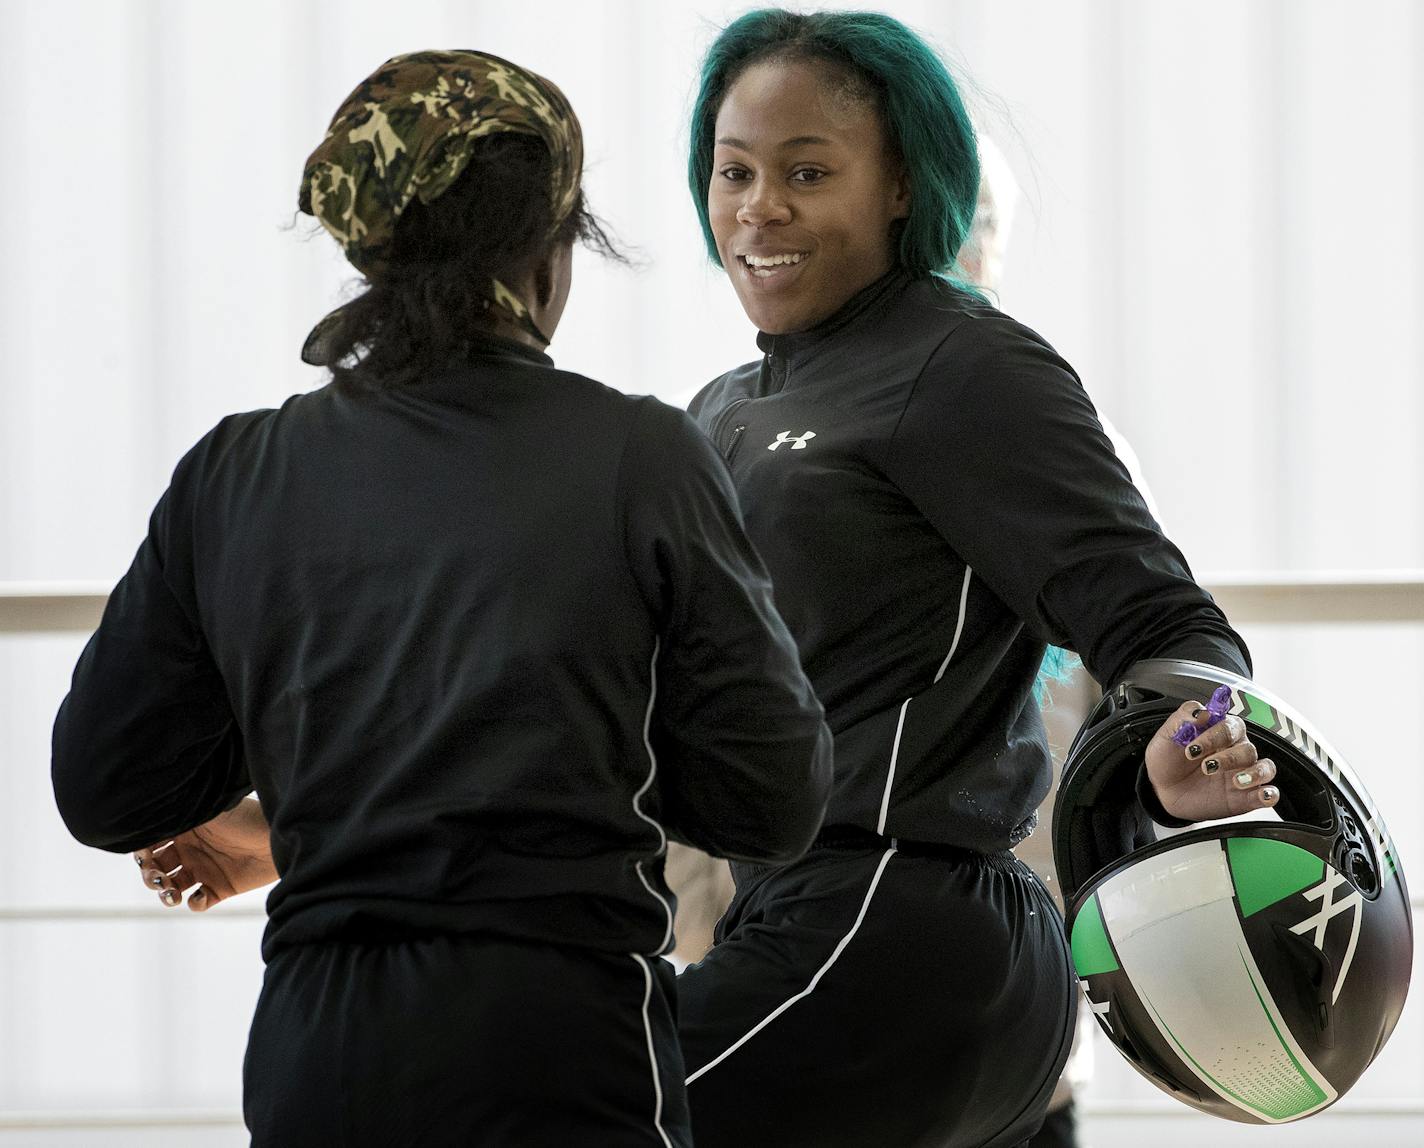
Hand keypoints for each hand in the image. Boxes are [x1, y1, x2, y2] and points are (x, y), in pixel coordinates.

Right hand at [134, 796, 276, 910]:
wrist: (279, 836)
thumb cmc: (245, 817)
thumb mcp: (208, 811)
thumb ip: (179, 814)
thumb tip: (148, 815)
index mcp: (184, 829)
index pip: (151, 843)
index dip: (142, 852)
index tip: (144, 856)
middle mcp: (191, 850)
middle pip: (157, 868)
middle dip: (150, 876)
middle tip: (159, 879)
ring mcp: (205, 869)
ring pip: (172, 888)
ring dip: (166, 894)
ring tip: (172, 895)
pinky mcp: (220, 888)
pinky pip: (198, 901)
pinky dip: (194, 903)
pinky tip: (200, 897)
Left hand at [1145, 701, 1278, 822]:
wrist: (1162, 790)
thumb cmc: (1167, 760)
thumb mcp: (1166, 737)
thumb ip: (1182, 719)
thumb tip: (1201, 711)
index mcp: (1220, 733)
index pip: (1231, 726)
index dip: (1214, 735)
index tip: (1192, 747)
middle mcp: (1236, 751)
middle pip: (1247, 748)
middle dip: (1228, 757)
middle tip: (1206, 766)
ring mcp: (1243, 774)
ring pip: (1265, 768)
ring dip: (1254, 773)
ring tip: (1235, 781)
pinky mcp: (1246, 797)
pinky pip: (1269, 794)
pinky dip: (1269, 794)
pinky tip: (1261, 795)